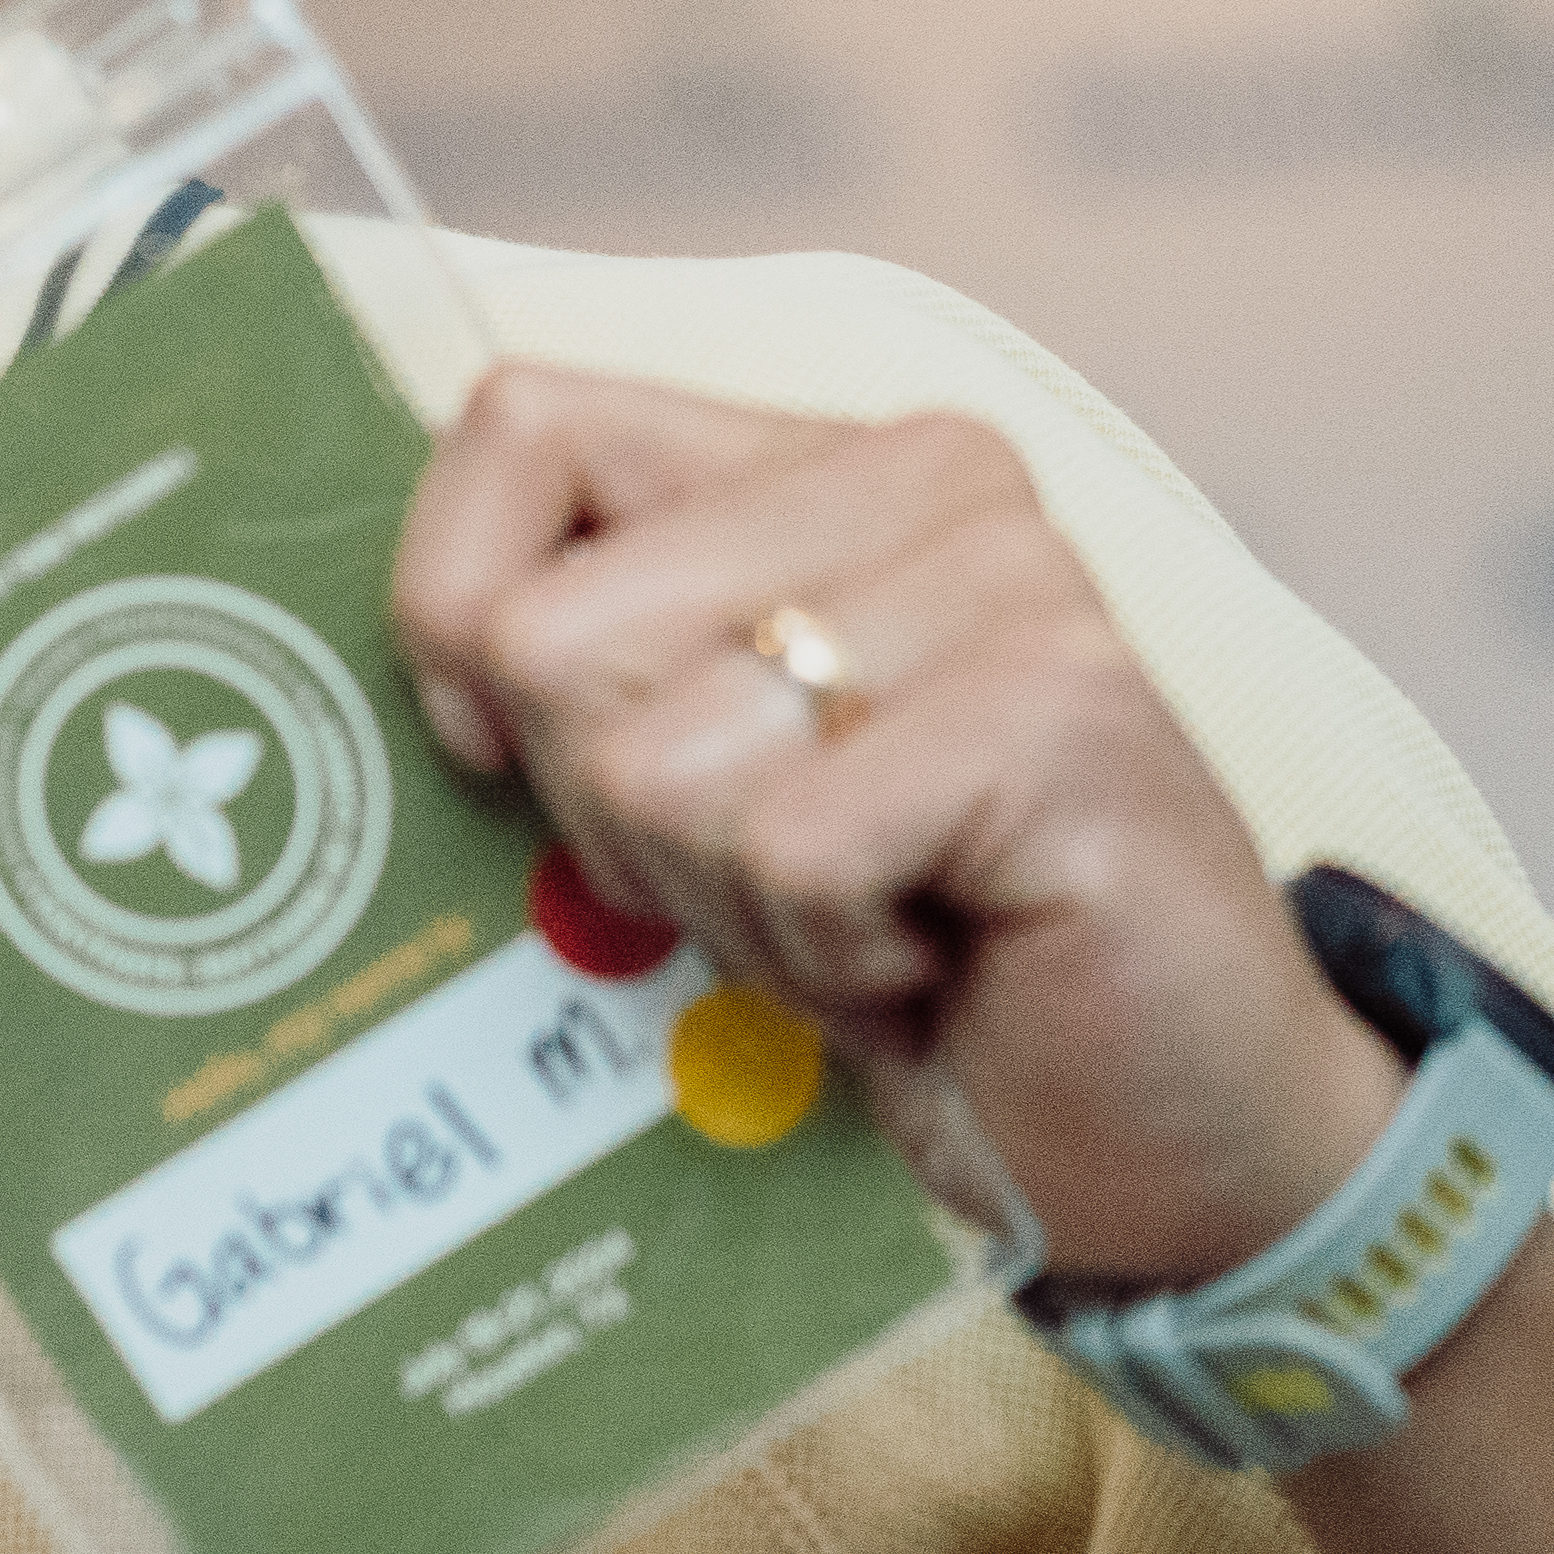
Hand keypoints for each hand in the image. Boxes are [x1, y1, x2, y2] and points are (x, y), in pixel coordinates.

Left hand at [388, 368, 1405, 1293]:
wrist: (1150, 1128)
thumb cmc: (895, 950)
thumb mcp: (674, 781)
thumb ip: (563, 672)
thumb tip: (403, 651)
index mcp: (818, 460)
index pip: (521, 425)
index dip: (455, 612)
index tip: (513, 746)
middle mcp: (927, 479)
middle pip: (549, 630)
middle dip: (610, 815)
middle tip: (770, 876)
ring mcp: (1012, 585)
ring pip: (654, 755)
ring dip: (725, 902)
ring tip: (864, 918)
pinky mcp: (1065, 715)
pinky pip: (786, 848)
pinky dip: (823, 956)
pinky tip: (932, 958)